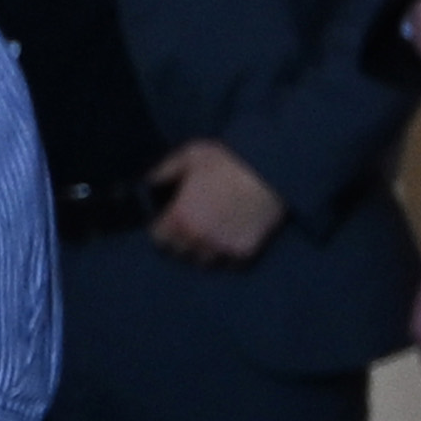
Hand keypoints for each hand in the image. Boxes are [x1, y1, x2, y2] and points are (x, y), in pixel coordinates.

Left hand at [144, 138, 285, 265]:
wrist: (271, 170)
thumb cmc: (229, 159)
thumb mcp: (189, 156)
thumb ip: (164, 172)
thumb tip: (148, 183)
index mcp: (179, 217)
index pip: (159, 239)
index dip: (162, 231)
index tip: (168, 224)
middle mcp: (197, 238)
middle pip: (180, 252)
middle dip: (182, 241)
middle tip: (191, 228)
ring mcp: (222, 247)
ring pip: (204, 260)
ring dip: (204, 251)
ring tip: (210, 236)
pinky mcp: (245, 251)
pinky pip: (230, 263)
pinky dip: (229, 255)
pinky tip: (231, 240)